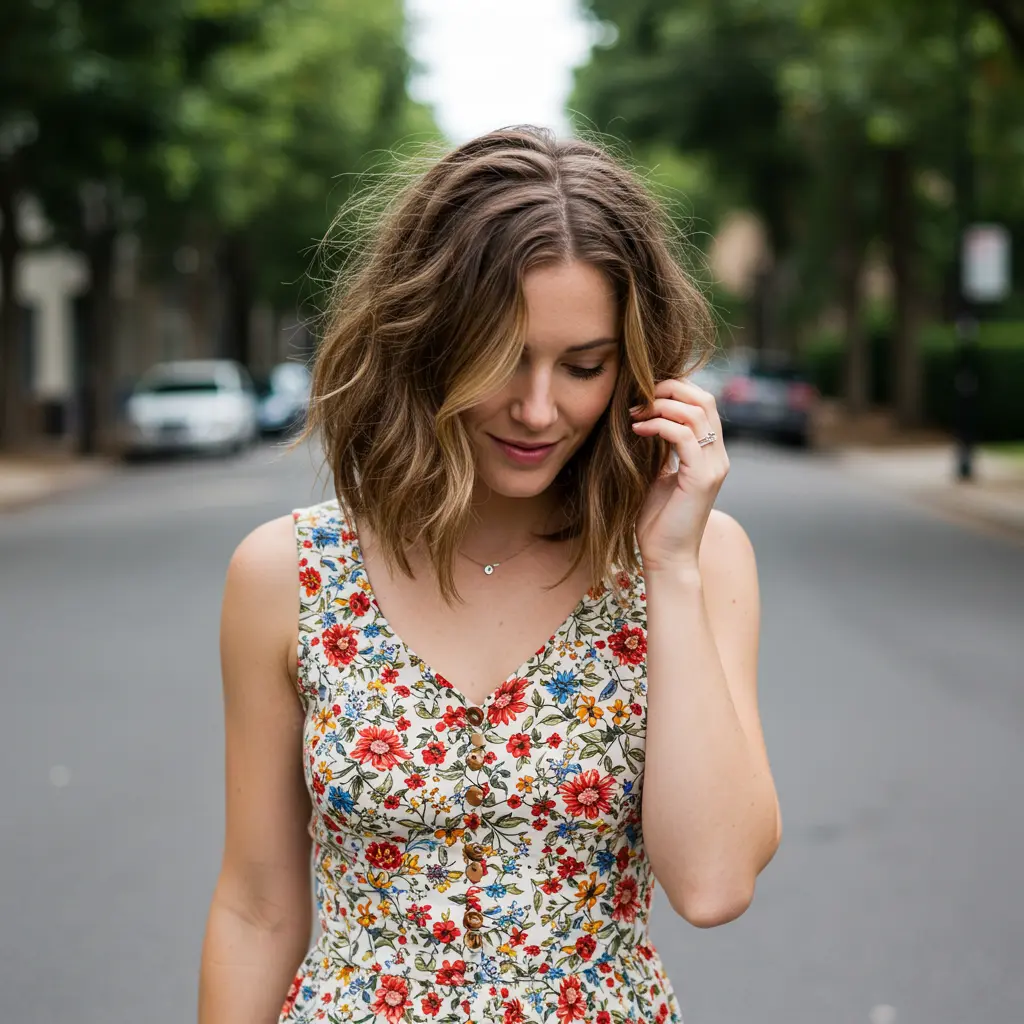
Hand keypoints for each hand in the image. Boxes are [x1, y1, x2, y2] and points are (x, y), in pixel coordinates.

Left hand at [630, 377, 728, 572]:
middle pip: (704, 399)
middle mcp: (718, 456)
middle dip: (669, 390)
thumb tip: (644, 420)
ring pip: (696, 412)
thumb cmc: (658, 520)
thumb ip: (660, 448)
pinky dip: (659, 426)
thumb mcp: (658, 474)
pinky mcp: (702, 478)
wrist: (666, 556)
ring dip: (661, 406)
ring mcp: (714, 466)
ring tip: (635, 415)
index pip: (703, 403)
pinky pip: (684, 436)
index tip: (642, 397)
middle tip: (638, 399)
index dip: (675, 390)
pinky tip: (639, 431)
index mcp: (709, 453)